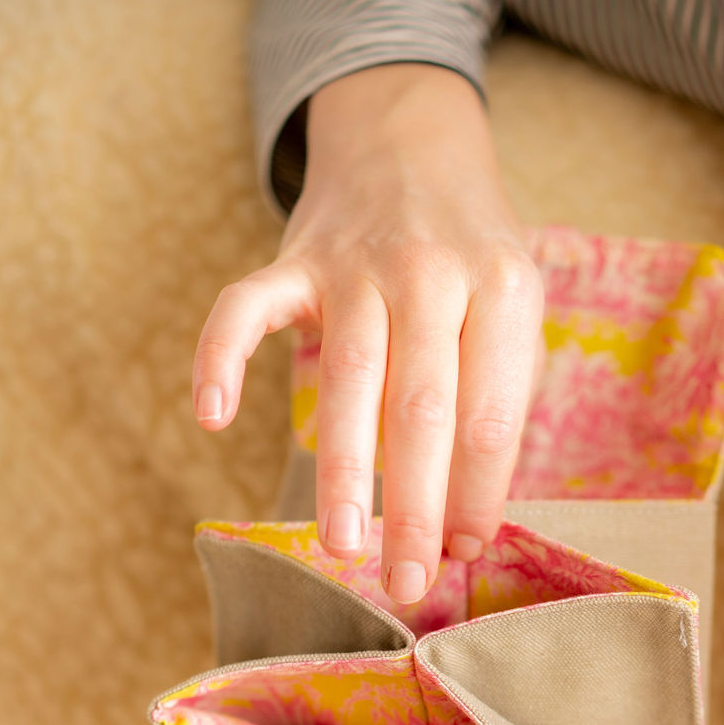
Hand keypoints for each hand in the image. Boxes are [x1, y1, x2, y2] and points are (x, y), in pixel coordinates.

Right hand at [192, 65, 543, 603]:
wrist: (413, 141)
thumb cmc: (470, 253)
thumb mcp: (512, 310)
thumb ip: (497, 403)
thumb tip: (465, 528)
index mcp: (503, 288)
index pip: (492, 413)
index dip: (480, 492)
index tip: (463, 551)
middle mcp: (432, 272)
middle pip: (422, 406)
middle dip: (414, 504)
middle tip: (407, 582)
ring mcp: (355, 263)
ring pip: (346, 375)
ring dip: (340, 466)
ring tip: (338, 544)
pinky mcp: (295, 259)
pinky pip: (246, 306)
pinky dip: (221, 355)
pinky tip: (211, 416)